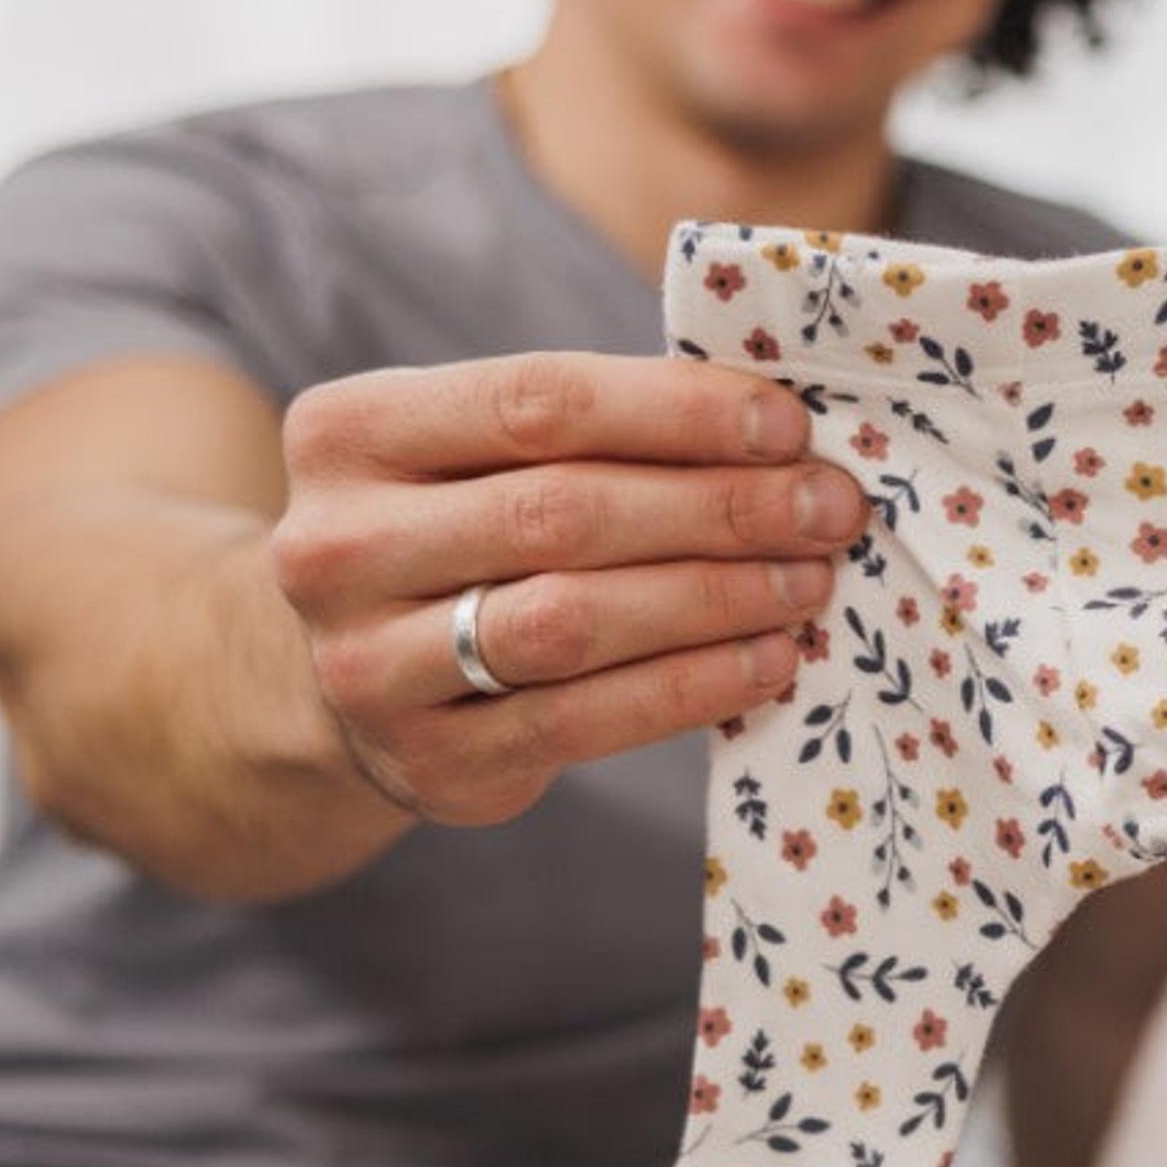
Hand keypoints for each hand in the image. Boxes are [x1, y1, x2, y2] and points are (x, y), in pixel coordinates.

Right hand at [267, 351, 867, 823]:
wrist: (341, 680)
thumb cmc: (458, 533)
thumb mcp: (477, 456)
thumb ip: (592, 429)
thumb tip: (779, 431)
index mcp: (351, 433)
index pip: (538, 402)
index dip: (678, 411)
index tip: (788, 425)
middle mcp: (337, 549)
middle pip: (563, 513)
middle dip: (720, 507)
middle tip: (828, 509)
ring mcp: (370, 667)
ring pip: (573, 621)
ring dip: (715, 597)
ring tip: (809, 582)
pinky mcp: (428, 764)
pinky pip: (584, 721)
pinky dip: (691, 686)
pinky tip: (768, 660)